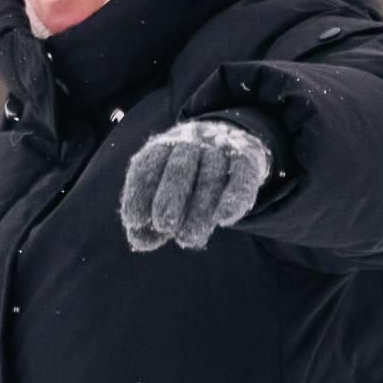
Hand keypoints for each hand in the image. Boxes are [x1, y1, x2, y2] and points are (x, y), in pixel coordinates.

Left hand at [121, 119, 271, 252]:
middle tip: (164, 225)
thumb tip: (140, 242)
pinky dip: (233, 198)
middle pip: (180, 168)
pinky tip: (224, 219)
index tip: (136, 221)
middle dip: (170, 197)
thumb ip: (148, 218)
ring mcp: (220, 148)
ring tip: (189, 238)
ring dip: (200, 209)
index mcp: (163, 147)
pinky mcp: (246, 157)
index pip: (147, 167)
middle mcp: (191, 142)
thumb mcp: (162, 190)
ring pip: (211, 176)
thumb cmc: (186, 178)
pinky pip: (241, 177)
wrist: (231, 140)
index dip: (140, 194)